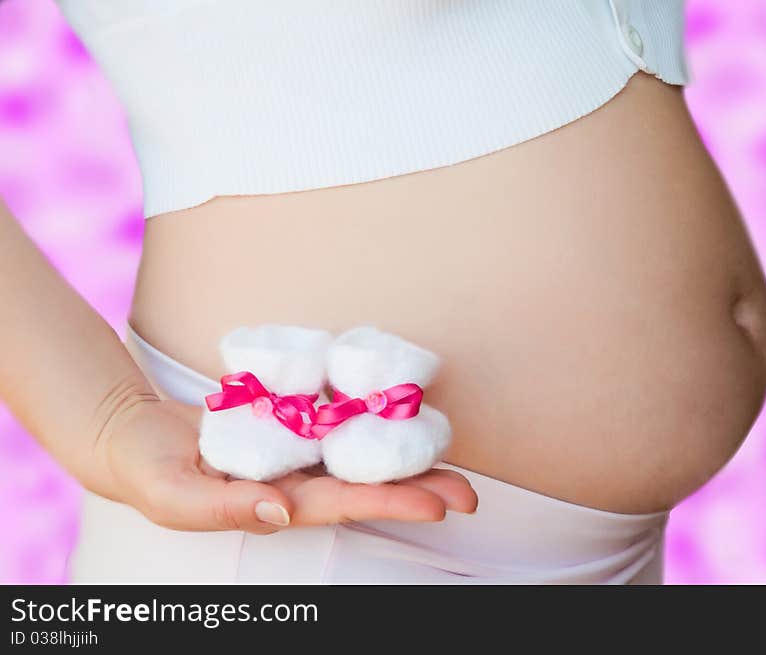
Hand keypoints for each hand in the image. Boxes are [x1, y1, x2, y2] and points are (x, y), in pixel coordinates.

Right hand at [93, 396, 477, 533]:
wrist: (135, 435)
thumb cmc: (148, 473)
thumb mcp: (175, 496)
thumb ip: (225, 507)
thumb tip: (280, 510)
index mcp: (276, 502)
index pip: (344, 504)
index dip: (390, 504)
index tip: (438, 506)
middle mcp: (297, 477)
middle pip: (366, 481)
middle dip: (417, 486)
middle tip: (469, 489)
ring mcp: (296, 446)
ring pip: (358, 448)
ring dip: (402, 449)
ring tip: (449, 446)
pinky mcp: (289, 416)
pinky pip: (334, 411)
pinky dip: (366, 408)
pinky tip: (398, 401)